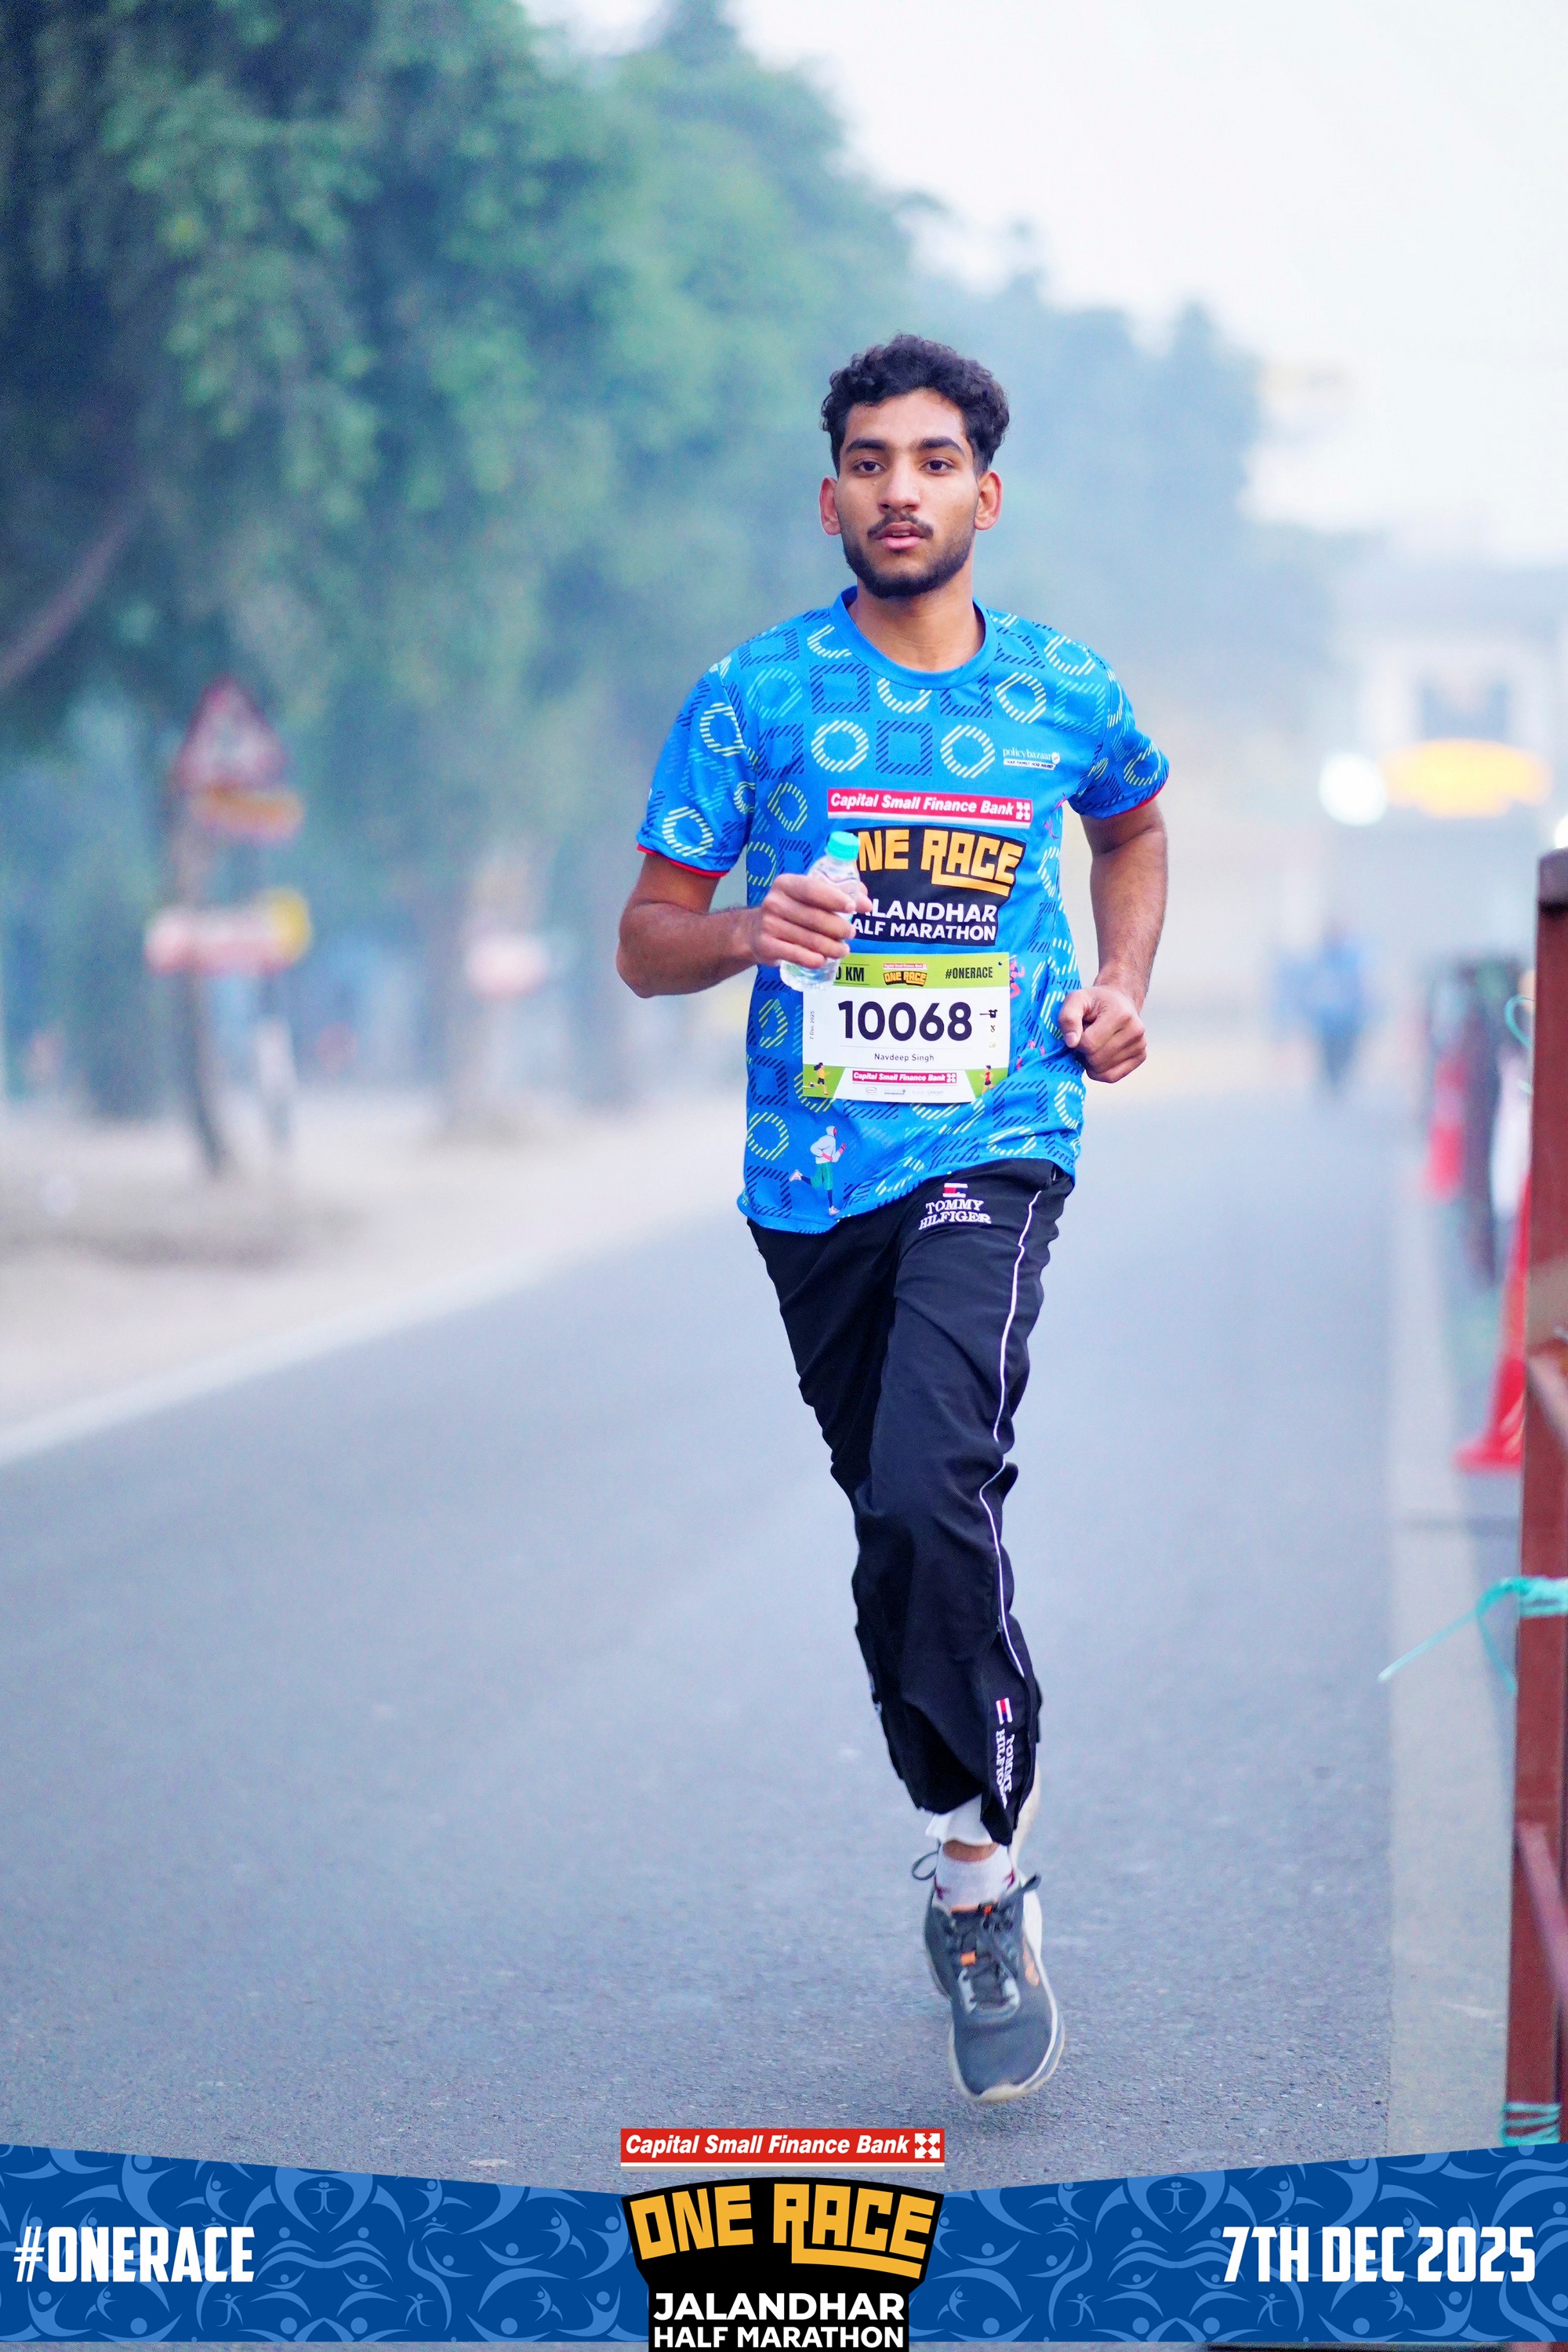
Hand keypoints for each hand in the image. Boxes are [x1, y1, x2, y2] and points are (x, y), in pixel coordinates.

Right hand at [747, 869, 871, 969]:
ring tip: (843, 950)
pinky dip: (813, 960)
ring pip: (809, 939)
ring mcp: (769, 925)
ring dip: (832, 947)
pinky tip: (823, 960)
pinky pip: (796, 955)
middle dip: (838, 927)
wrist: (752, 932)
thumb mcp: (805, 896)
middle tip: (851, 933)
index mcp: (786, 884)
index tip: (852, 908)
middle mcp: (774, 902)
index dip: (834, 898)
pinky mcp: (767, 946)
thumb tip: (866, 902)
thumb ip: (836, 893)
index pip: (812, 889)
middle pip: (814, 917)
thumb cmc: (789, 911)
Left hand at [1057, 980, 1145, 1081]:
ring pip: (1103, 1071)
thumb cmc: (1095, 1001)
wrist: (1119, 1000)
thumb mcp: (1076, 1000)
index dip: (1077, 1041)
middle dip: (1084, 1052)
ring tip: (1095, 1043)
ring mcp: (1140, 1045)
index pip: (1089, 1044)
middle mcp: (1135, 1030)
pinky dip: (1100, 1072)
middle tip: (1086, 1037)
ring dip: (1091, 1062)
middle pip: (1096, 1059)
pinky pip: (1112, 1077)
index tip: (1080, 1031)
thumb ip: (1068, 1018)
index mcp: (1121, 1014)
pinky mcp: (1141, 1056)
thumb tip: (1071, 1043)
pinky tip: (1099, 1056)